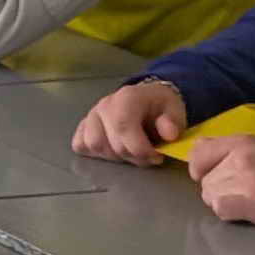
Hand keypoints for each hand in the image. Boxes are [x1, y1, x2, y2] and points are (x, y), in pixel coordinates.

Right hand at [74, 80, 190, 162]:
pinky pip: (80, 144)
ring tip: (130, 151)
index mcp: (126, 98)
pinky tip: (113, 149)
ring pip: (94, 145)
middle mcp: (104, 105)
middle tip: (149, 156)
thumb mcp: (174, 110)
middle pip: (110, 142)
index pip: (123, 127)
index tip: (156, 157)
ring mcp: (91, 116)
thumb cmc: (160, 106)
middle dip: (133, 156)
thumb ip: (172, 122)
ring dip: (114, 156)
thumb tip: (169, 134)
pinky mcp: (83, 126)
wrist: (147, 98)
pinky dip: (95, 152)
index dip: (139, 149)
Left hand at [187, 134, 254, 227]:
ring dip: (225, 202)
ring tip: (248, 202)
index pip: (199, 151)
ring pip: (211, 196)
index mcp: (244, 142)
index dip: (200, 166)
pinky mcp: (251, 204)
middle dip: (218, 188)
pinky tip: (248, 211)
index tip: (208, 174)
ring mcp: (244, 181)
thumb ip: (238, 149)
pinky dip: (231, 213)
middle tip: (241, 193)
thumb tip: (209, 155)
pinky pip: (221, 210)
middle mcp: (240, 158)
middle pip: (206, 179)